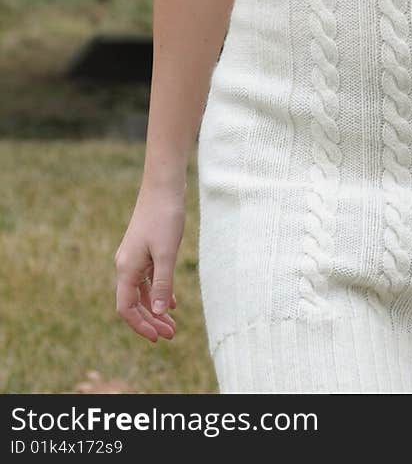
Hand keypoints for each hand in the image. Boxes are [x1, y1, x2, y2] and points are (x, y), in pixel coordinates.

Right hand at [114, 186, 185, 341]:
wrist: (163, 185)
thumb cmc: (165, 216)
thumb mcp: (167, 253)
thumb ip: (162, 283)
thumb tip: (157, 314)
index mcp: (126, 268)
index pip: (126, 308)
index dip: (140, 326)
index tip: (158, 338)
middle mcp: (126, 265)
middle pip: (133, 303)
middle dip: (150, 321)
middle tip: (171, 335)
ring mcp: (134, 257)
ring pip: (141, 291)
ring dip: (155, 309)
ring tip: (173, 324)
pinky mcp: (144, 249)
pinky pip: (148, 278)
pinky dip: (158, 291)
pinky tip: (171, 301)